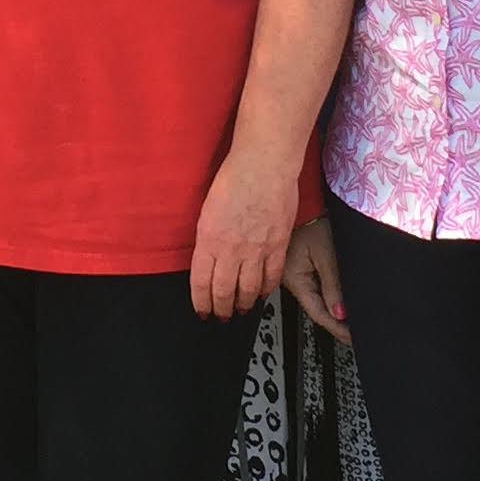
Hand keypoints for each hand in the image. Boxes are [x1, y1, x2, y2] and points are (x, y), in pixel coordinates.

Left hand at [189, 147, 296, 320]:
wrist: (264, 164)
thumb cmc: (234, 178)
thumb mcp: (207, 210)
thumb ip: (208, 238)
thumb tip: (208, 257)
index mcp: (209, 240)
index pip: (201, 283)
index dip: (201, 303)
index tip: (202, 311)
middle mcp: (231, 250)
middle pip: (224, 292)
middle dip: (221, 309)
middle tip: (221, 316)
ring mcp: (257, 250)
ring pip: (248, 290)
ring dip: (243, 304)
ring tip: (241, 309)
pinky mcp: (278, 246)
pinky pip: (271, 277)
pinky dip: (265, 289)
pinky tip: (261, 293)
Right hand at [282, 214, 350, 345]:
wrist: (302, 199)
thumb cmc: (309, 217)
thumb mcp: (325, 252)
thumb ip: (332, 283)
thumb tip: (340, 312)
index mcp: (294, 280)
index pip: (319, 314)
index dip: (337, 329)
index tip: (353, 338)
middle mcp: (292, 280)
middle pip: (317, 309)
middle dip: (338, 323)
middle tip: (357, 334)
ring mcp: (296, 274)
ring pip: (318, 299)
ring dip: (335, 310)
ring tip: (354, 321)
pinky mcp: (302, 266)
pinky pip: (317, 286)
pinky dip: (331, 295)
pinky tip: (342, 299)